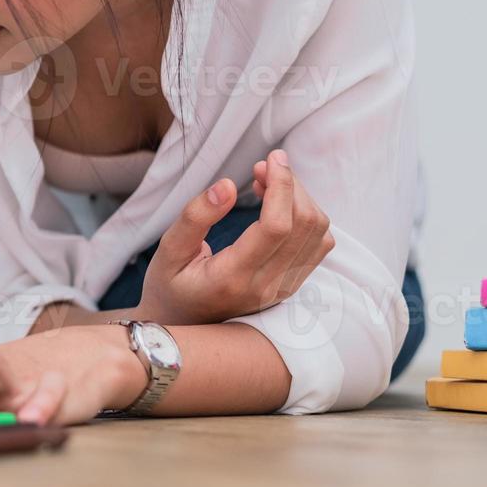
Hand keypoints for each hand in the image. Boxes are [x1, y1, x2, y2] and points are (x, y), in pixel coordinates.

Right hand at [137, 148, 334, 324]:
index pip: (277, 227)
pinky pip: (318, 245)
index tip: (269, 160)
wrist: (182, 327)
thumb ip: (196, 217)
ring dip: (301, 198)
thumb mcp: (168, 250)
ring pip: (319, 233)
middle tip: (264, 166)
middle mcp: (266, 287)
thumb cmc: (169, 286)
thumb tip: (228, 186)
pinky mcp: (291, 285)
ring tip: (268, 182)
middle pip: (305, 225)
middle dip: (291, 185)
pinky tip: (279, 204)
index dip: (280, 186)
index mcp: (233, 278)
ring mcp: (283, 289)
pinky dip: (307, 215)